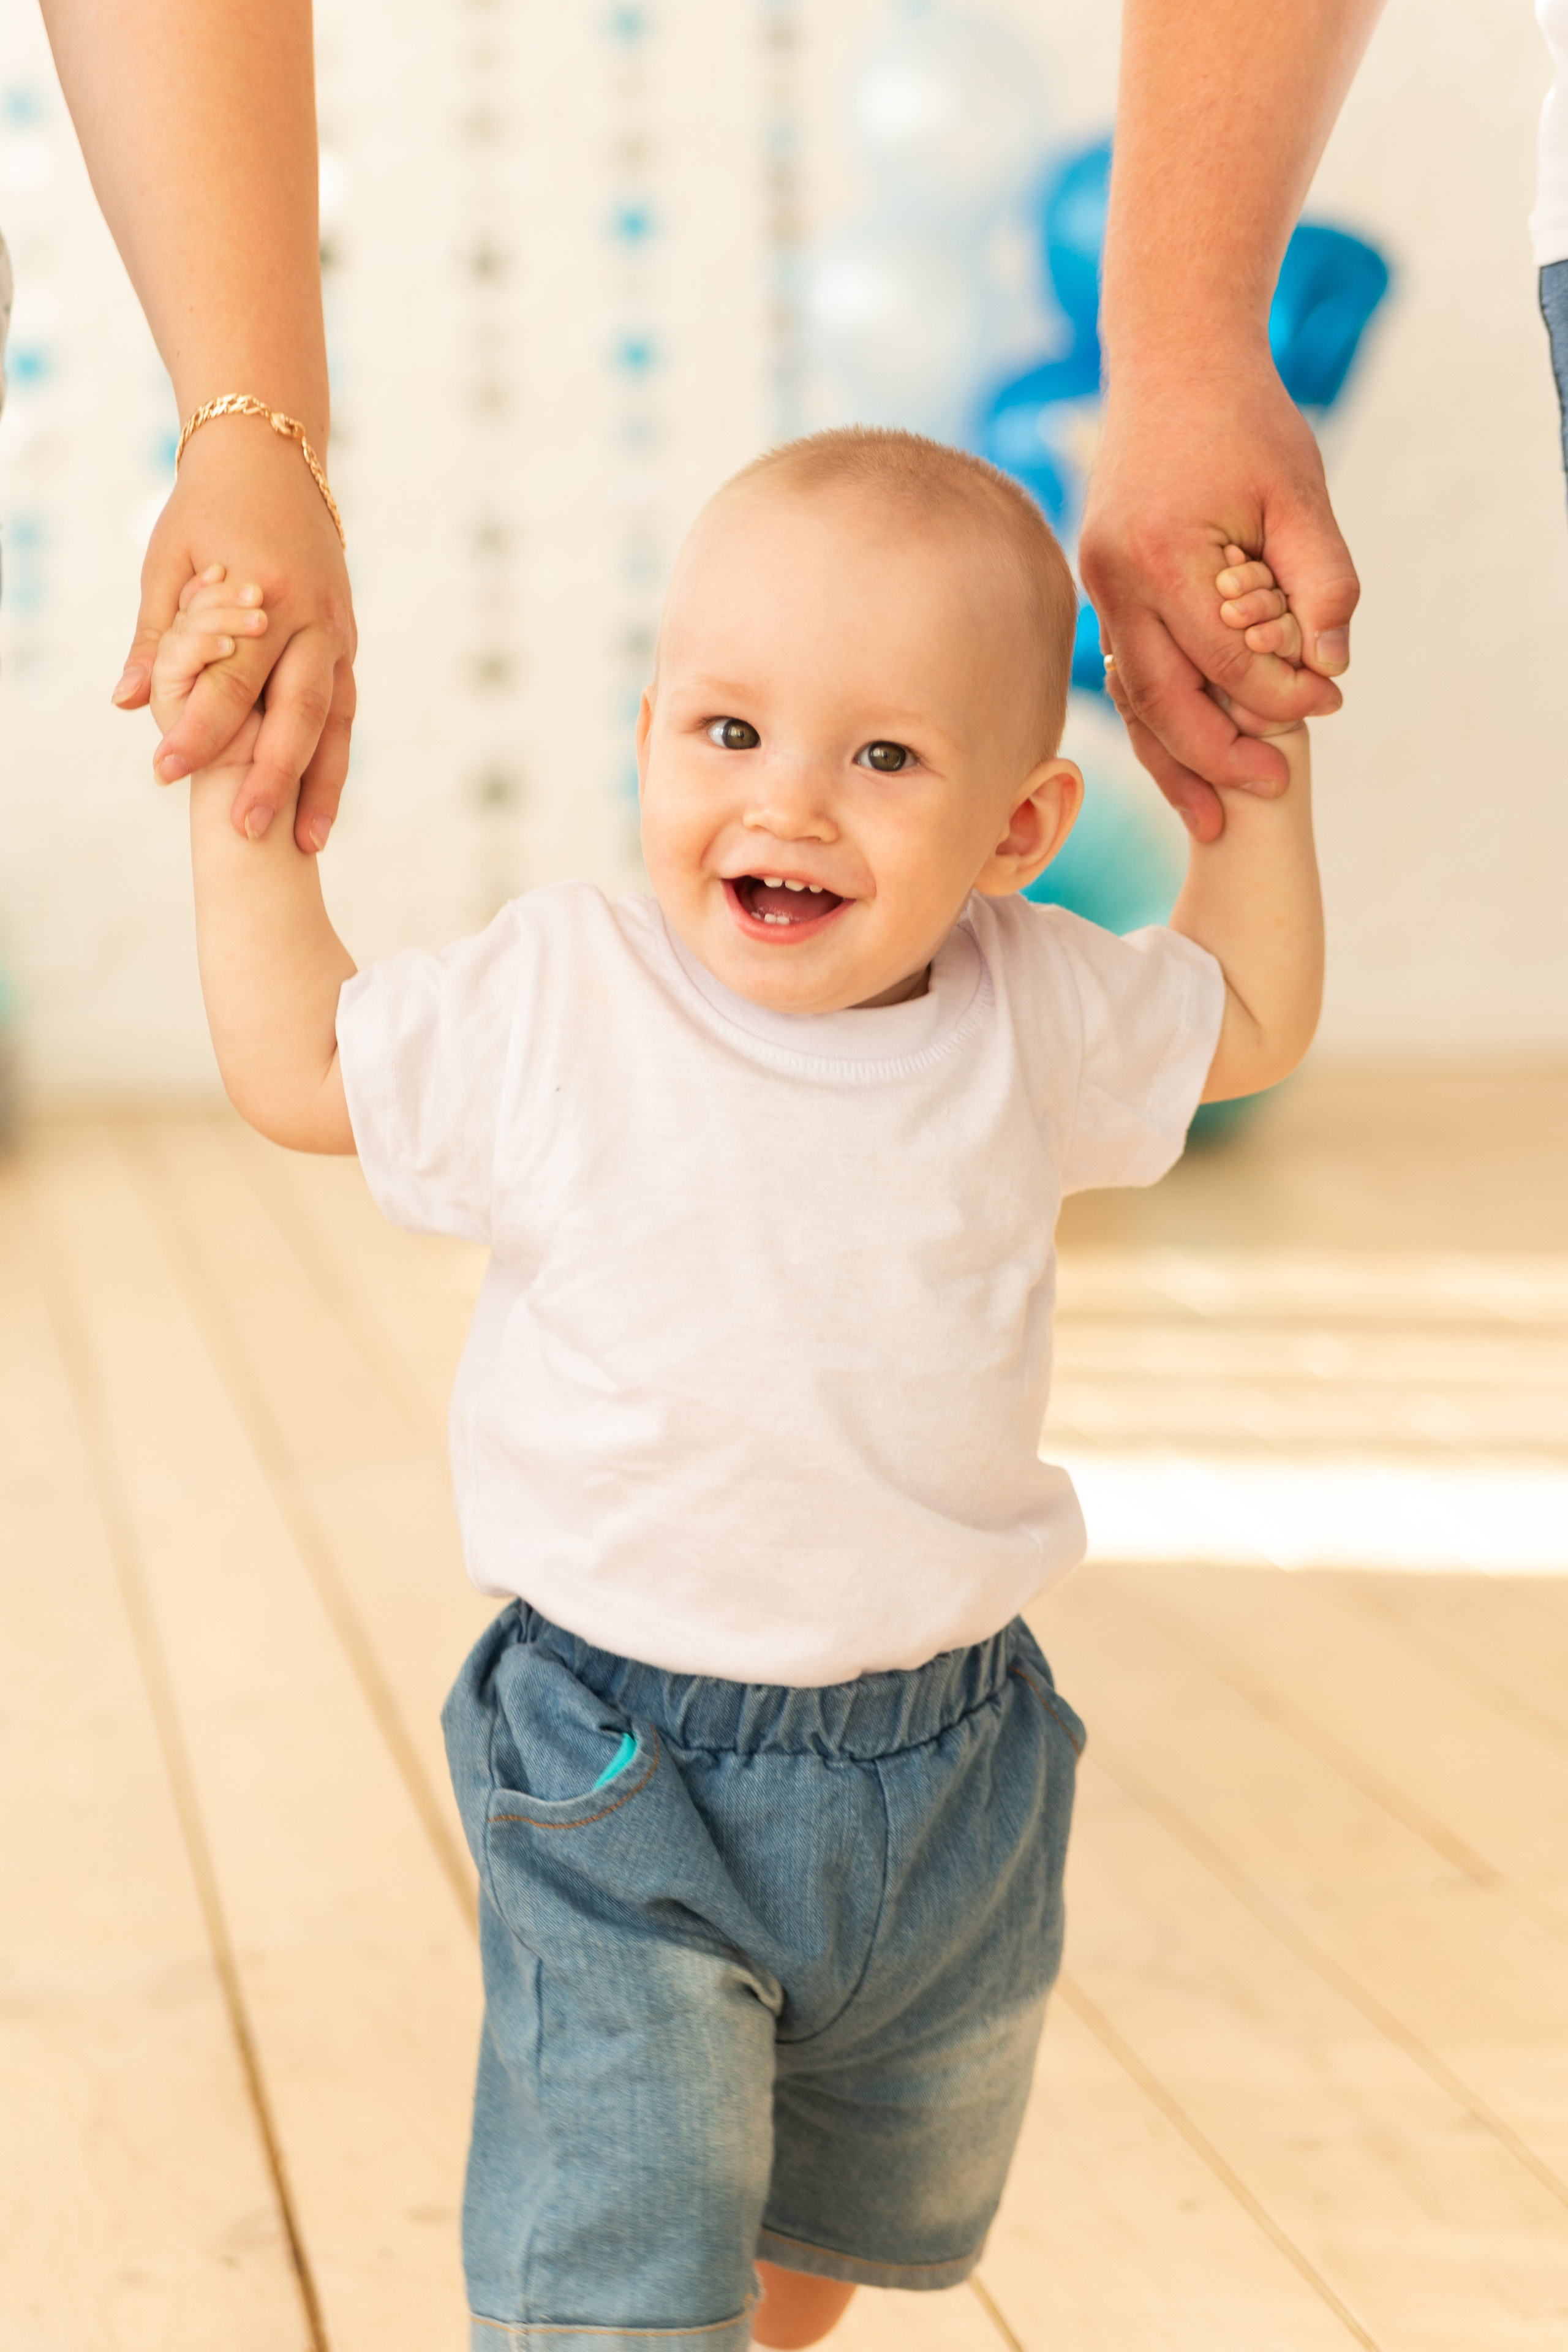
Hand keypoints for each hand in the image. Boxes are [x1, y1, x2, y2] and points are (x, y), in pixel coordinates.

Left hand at [112, 414, 354, 852]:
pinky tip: (321, 807)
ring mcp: (339, 635)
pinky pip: (345, 714)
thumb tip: (127, 702)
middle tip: (246, 832)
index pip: (228, 678)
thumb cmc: (209, 510)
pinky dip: (335, 762)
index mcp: (266, 592)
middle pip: (294, 714)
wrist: (274, 460)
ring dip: (322, 788)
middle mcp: (313, 619)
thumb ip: (156, 638)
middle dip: (269, 777)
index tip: (164, 772)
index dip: (196, 729)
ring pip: (336, 724)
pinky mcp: (349, 647)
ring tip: (308, 845)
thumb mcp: (168, 563)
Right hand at [1080, 356, 1356, 839]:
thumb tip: (1332, 668)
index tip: (1329, 706)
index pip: (1226, 662)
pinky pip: (1126, 669)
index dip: (1281, 697)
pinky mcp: (1099, 585)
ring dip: (1172, 758)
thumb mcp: (1300, 493)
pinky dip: (1155, 715)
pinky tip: (1181, 750)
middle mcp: (1114, 582)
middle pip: (1161, 702)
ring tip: (1212, 812)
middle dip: (1216, 758)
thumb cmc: (1244, 421)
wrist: (1172, 361)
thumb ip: (1323, 581)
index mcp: (1161, 558)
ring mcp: (1097, 586)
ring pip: (1133, 698)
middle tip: (1270, 792)